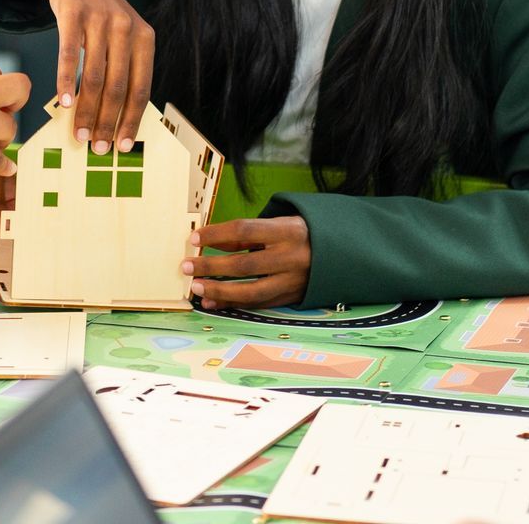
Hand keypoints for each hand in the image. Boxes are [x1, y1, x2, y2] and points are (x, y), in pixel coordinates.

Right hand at [7, 0, 154, 154]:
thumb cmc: (101, 15)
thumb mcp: (123, 36)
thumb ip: (125, 69)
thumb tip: (119, 119)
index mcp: (145, 38)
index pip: (141, 88)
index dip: (132, 120)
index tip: (123, 146)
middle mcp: (126, 29)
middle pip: (118, 87)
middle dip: (107, 122)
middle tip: (96, 148)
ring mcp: (99, 20)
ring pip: (94, 76)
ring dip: (85, 110)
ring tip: (78, 133)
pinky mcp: (73, 15)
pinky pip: (69, 55)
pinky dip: (66, 81)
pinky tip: (62, 102)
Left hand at [183, 216, 312, 309]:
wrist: (342, 254)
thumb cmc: (300, 233)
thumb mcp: (279, 224)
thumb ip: (248, 234)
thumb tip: (211, 243)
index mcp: (288, 231)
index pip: (244, 231)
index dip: (216, 234)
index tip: (193, 238)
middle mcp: (291, 257)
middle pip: (244, 264)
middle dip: (211, 266)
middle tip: (185, 267)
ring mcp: (292, 281)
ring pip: (250, 291)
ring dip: (219, 291)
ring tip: (195, 288)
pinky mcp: (291, 298)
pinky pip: (258, 304)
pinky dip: (233, 304)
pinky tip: (213, 302)